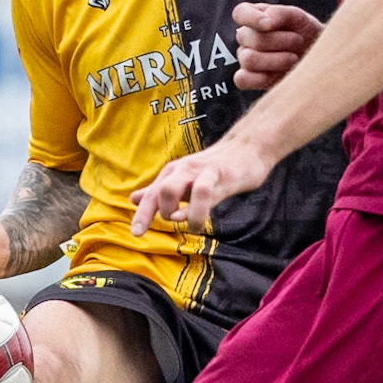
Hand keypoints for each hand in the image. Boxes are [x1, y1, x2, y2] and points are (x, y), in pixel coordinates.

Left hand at [130, 141, 271, 235]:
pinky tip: (197, 224)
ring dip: (175, 212)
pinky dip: (195, 211)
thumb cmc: (216, 168)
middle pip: (158, 192)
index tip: (136, 234)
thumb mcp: (186, 180)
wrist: (248, 148)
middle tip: (175, 220)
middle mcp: (182, 171)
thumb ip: (161, 190)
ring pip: (172, 189)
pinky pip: (202, 193)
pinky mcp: (219, 174)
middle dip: (160, 213)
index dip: (142, 215)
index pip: (152, 195)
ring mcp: (199, 172)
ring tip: (187, 224)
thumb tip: (133, 199)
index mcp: (173, 173)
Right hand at [233, 1, 323, 89]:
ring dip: (276, 59)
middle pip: (247, 38)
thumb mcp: (298, 18)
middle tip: (299, 41)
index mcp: (254, 16)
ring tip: (294, 58)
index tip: (270, 25)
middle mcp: (246, 37)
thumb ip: (280, 13)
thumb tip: (265, 21)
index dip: (251, 18)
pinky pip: (243, 80)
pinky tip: (282, 74)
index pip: (240, 13)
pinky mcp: (248, 79)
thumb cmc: (306, 34)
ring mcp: (245, 58)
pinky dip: (263, 78)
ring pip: (248, 59)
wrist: (319, 57)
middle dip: (278, 40)